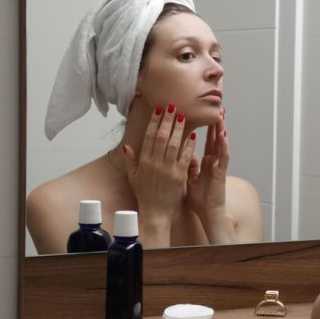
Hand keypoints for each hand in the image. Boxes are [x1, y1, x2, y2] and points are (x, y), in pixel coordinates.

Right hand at [123, 104, 195, 244]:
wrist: (156, 212)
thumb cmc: (145, 194)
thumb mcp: (133, 177)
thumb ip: (130, 161)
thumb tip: (127, 146)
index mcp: (144, 162)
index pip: (149, 137)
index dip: (154, 122)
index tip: (159, 110)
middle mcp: (155, 163)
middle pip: (162, 137)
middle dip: (168, 120)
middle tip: (173, 106)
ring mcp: (168, 169)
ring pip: (174, 144)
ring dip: (179, 128)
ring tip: (182, 115)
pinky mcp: (179, 176)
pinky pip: (185, 157)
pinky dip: (189, 145)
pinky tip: (193, 135)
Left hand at [186, 108, 234, 243]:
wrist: (208, 213)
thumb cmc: (200, 200)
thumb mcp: (190, 180)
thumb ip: (188, 166)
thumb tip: (184, 155)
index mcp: (205, 162)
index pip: (205, 141)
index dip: (205, 128)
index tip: (202, 114)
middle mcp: (213, 161)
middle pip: (214, 138)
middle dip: (215, 123)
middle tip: (216, 108)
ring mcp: (218, 165)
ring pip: (220, 144)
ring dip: (220, 129)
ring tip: (220, 115)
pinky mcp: (221, 172)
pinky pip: (223, 156)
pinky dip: (223, 145)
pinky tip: (223, 134)